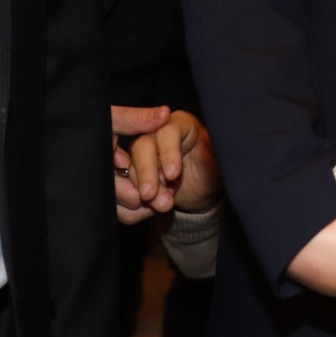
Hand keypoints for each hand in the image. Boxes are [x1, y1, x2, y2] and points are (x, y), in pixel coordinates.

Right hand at [110, 104, 222, 221]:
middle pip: (140, 147)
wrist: (202, 192)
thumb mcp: (217, 161)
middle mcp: (153, 134)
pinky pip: (118, 190)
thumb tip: (197, 158)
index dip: (168, 152)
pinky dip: (128, 205)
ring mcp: (137, 154)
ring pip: (125, 169)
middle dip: (146, 174)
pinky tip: (146, 211)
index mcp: (178, 124)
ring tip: (158, 206)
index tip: (173, 174)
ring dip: (136, 191)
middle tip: (151, 195)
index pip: (167, 131)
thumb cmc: (213, 170)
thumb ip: (209, 155)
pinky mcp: (128, 174)